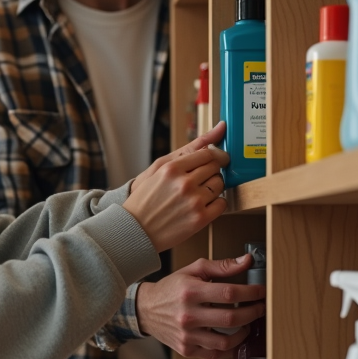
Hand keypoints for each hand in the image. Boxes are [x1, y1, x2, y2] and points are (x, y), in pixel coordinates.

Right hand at [124, 122, 229, 251]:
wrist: (135, 230)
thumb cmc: (146, 198)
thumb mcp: (159, 168)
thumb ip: (189, 150)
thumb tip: (220, 128)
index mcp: (172, 169)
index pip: (207, 153)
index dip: (212, 157)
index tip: (213, 161)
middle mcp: (185, 183)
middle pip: (216, 167)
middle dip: (212, 171)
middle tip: (202, 179)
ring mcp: (194, 202)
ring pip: (220, 184)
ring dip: (214, 187)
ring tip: (199, 193)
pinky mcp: (200, 219)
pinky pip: (222, 203)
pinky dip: (216, 203)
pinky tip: (202, 205)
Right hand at [135, 255, 266, 358]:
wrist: (146, 309)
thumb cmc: (171, 288)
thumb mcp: (193, 270)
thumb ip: (221, 266)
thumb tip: (247, 261)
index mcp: (190, 292)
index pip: (229, 292)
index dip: (251, 292)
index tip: (261, 292)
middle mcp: (188, 315)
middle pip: (231, 318)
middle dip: (253, 313)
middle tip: (260, 308)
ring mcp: (187, 335)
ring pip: (225, 342)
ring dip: (244, 333)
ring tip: (247, 324)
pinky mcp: (186, 349)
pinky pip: (214, 355)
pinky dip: (229, 349)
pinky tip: (234, 339)